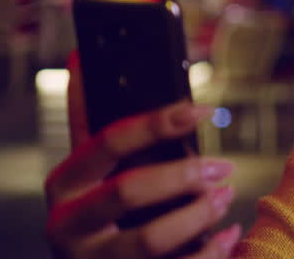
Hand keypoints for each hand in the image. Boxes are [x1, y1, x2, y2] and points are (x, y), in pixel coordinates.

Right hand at [45, 52, 242, 257]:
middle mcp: (66, 226)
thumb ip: (94, 123)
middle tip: (224, 167)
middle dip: (183, 175)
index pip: (108, 141)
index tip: (203, 109)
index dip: (158, 122)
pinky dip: (210, 253)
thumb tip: (81, 54)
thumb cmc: (102, 214)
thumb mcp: (93, 171)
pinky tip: (229, 236)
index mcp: (64, 184)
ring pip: (150, 239)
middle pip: (128, 190)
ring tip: (225, 198)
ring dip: (198, 216)